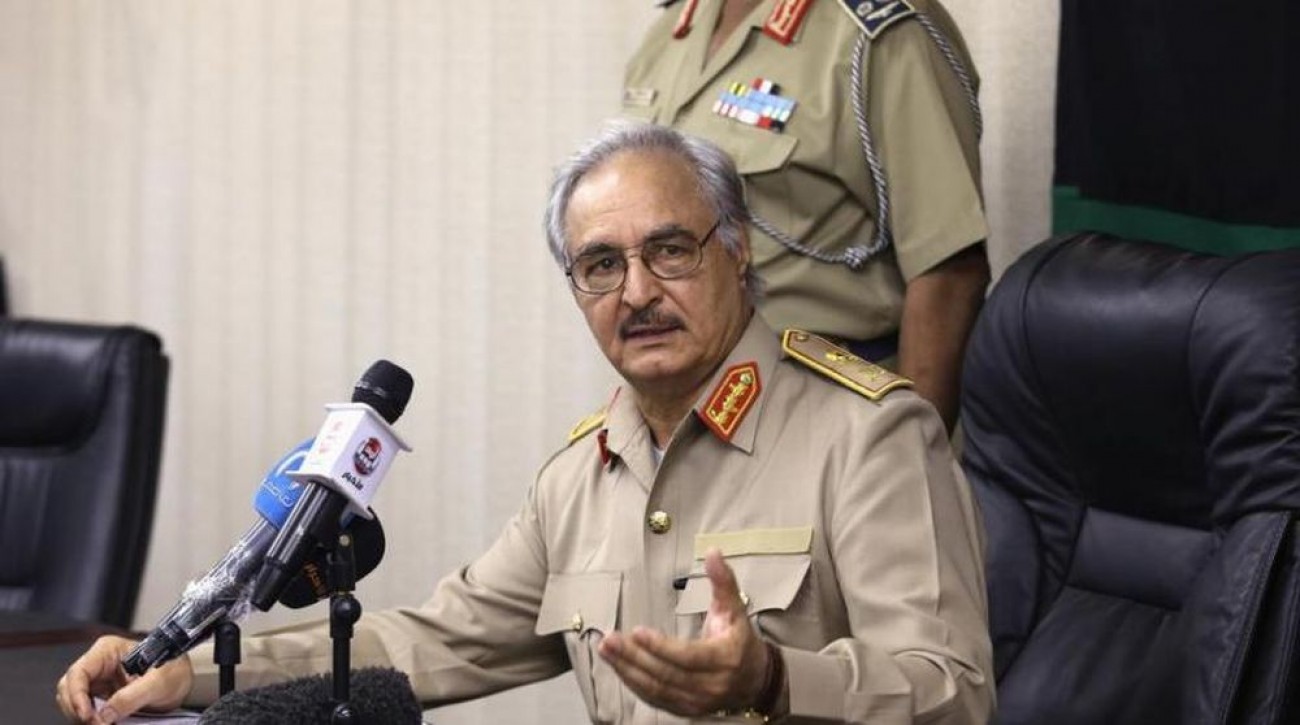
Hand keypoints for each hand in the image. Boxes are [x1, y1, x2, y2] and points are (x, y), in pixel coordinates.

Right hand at [55, 635, 193, 722]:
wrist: (182, 682)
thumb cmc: (174, 670)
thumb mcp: (159, 682)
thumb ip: (133, 696)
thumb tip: (105, 714)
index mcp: (108, 650)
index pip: (78, 672)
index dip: (76, 695)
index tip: (87, 715)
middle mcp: (98, 664)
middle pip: (69, 688)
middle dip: (77, 709)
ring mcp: (98, 680)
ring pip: (72, 701)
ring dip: (82, 716)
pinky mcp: (101, 696)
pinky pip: (85, 710)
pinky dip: (90, 719)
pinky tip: (104, 724)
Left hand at [597, 548, 769, 715]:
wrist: (755, 680)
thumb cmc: (740, 640)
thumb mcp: (735, 608)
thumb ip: (723, 581)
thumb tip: (713, 553)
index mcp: (724, 659)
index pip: (688, 657)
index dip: (661, 647)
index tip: (637, 631)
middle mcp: (711, 685)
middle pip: (666, 675)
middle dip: (634, 657)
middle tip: (610, 639)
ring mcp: (697, 702)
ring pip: (656, 690)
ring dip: (627, 670)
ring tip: (606, 650)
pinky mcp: (684, 710)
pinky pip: (654, 699)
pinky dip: (633, 683)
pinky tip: (617, 666)